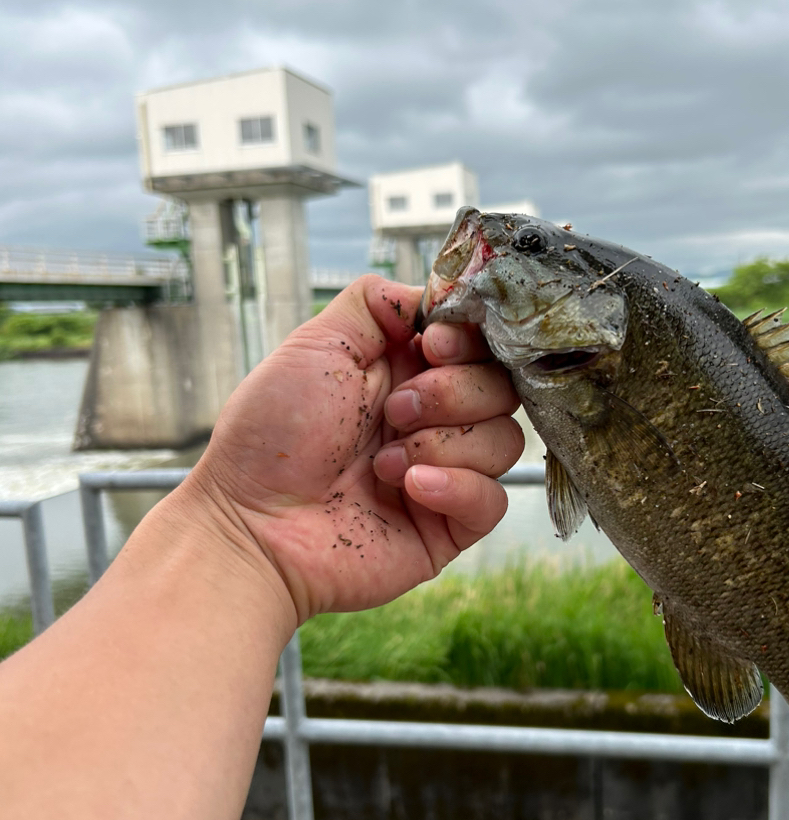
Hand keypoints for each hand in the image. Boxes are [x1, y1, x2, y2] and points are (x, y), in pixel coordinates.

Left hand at [182, 275, 522, 621]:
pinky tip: (409, 488)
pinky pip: (494, 498)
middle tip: (394, 412)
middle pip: (501, 387)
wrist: (252, 525)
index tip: (433, 346)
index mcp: (406, 372)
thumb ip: (374, 304)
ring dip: (444, 443)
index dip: (468, 339)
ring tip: (384, 463)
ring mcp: (445, 472)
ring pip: (505, 440)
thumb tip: (431, 293)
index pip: (478, 342)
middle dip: (451, 392)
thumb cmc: (271, 439)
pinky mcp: (449, 524)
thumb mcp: (315, 345)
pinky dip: (457, 486)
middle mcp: (432, 419)